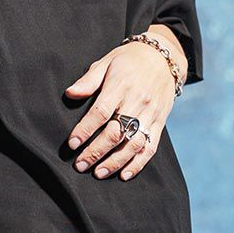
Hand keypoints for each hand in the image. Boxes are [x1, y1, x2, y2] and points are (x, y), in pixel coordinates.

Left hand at [63, 39, 176, 180]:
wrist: (163, 57)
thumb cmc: (128, 61)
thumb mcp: (106, 62)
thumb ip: (88, 80)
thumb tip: (70, 94)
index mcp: (120, 86)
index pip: (101, 112)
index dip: (85, 130)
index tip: (72, 144)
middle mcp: (137, 102)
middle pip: (115, 133)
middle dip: (96, 152)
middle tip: (80, 165)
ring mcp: (150, 114)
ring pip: (133, 144)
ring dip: (115, 162)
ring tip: (98, 173)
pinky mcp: (159, 123)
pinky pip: (150, 147)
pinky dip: (138, 164)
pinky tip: (124, 174)